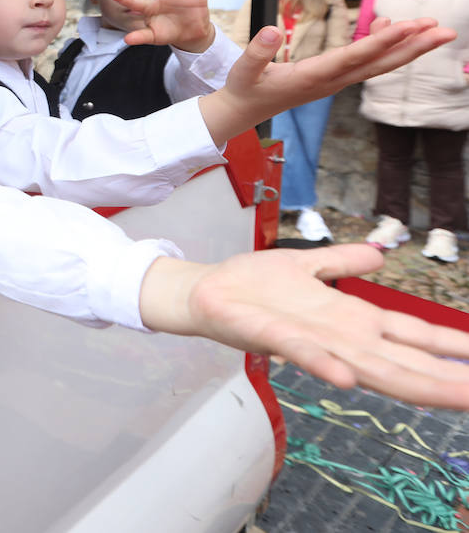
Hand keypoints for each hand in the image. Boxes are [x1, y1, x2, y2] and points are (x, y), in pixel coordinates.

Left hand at [140, 246, 468, 408]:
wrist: (204, 292)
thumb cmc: (255, 286)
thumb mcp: (308, 266)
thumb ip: (343, 263)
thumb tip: (379, 253)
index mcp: (354, 322)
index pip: (416, 338)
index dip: (455, 348)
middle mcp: (342, 339)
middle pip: (409, 363)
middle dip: (454, 378)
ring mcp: (311, 343)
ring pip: (371, 368)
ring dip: (414, 382)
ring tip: (461, 395)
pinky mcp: (274, 338)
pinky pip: (303, 354)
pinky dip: (325, 367)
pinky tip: (350, 379)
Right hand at [197, 16, 454, 145]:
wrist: (242, 112)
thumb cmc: (243, 89)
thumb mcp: (243, 70)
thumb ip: (258, 52)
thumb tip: (273, 30)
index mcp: (313, 77)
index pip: (355, 57)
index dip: (384, 41)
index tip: (411, 26)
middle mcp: (331, 82)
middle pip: (381, 64)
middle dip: (414, 47)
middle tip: (445, 31)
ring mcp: (334, 82)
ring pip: (378, 64)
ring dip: (407, 47)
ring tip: (431, 27)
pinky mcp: (332, 79)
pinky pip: (365, 62)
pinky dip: (382, 44)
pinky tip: (389, 26)